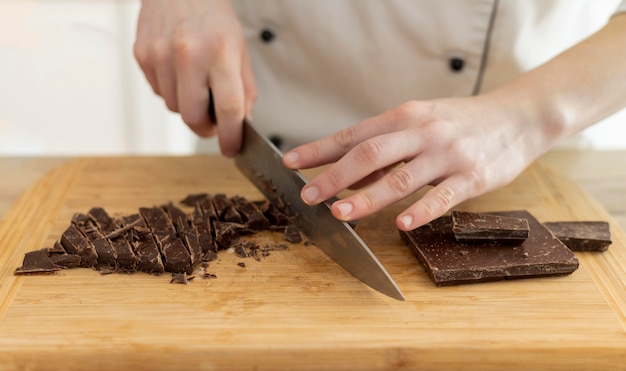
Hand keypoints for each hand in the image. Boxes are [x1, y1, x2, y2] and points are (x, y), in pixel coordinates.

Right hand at [134, 0, 255, 156]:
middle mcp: (188, 54)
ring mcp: (160, 55)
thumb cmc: (212, 17)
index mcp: (220, 52)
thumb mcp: (239, 49)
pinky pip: (159, 92)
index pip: (228, 109)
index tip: (231, 148)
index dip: (231, 136)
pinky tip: (179, 70)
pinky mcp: (142, 55)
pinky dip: (172, 90)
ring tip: (196, 82)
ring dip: (188, 106)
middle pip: (193, 117)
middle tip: (213, 122)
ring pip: (174, 108)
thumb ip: (244, 90)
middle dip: (205, 128)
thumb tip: (241, 124)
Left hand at [283, 94, 552, 230]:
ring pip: (401, 177)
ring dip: (367, 196)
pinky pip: (443, 196)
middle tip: (308, 195)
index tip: (291, 162)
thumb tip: (346, 174)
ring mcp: (447, 154)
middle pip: (370, 154)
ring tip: (339, 212)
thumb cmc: (460, 122)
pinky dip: (421, 211)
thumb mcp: (420, 123)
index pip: (353, 134)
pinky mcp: (472, 176)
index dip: (320, 149)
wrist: (518, 116)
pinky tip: (402, 225)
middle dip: (334, 175)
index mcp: (404, 116)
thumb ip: (386, 148)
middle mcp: (422, 132)